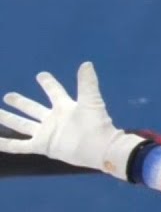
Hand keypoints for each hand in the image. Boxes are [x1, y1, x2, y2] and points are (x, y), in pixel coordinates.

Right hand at [0, 62, 144, 179]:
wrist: (100, 148)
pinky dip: (7, 144)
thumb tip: (87, 63)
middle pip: (32, 109)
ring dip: (8, 119)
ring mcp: (47, 133)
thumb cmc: (97, 124)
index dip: (48, 83)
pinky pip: (20, 146)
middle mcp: (54, 119)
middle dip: (20, 102)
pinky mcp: (43, 146)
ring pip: (22, 125)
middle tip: (8, 96)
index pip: (54, 92)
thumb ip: (87, 83)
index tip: (41, 75)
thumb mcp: (91, 101)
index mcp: (65, 107)